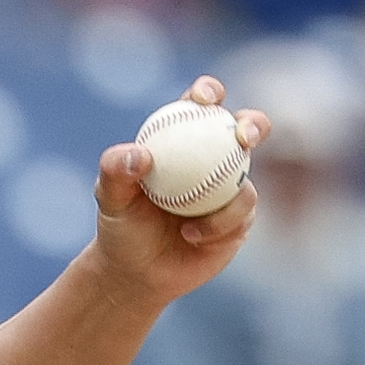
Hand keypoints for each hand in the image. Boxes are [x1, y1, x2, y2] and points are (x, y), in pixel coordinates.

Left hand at [83, 77, 273, 309]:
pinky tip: (193, 237)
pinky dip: (219, 226)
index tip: (204, 98)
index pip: (201, 105)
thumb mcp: (110, 198)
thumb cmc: (122, 226)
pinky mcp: (240, 219)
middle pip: (246, 129)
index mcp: (183, 139)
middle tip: (243, 136)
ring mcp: (231, 189)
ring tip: (188, 226)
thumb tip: (139, 155)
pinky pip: (243, 215)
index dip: (209, 92)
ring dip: (225, 203)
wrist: (137, 272)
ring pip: (246, 181)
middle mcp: (214, 158)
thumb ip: (115, 171)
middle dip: (254, 124)